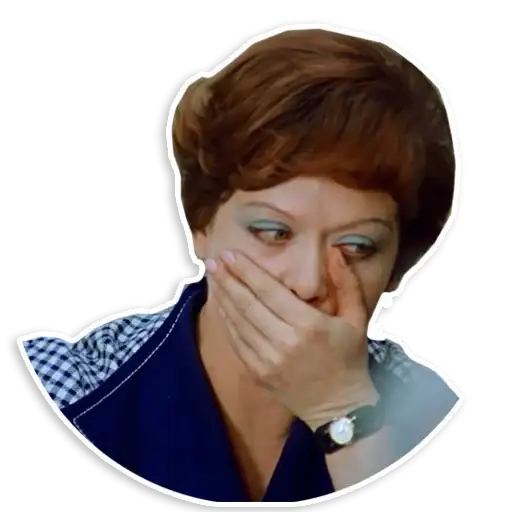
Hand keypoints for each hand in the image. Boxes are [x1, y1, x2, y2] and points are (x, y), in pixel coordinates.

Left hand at [207, 249, 378, 431]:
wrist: (340, 407)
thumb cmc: (349, 359)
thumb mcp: (356, 319)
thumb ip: (346, 282)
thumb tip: (336, 252)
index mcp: (309, 325)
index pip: (269, 291)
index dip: (246, 271)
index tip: (230, 254)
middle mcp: (285, 342)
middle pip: (247, 304)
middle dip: (227, 279)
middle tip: (213, 260)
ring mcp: (269, 360)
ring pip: (238, 322)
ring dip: (223, 298)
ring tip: (213, 277)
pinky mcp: (260, 373)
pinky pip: (237, 343)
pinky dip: (227, 322)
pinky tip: (221, 305)